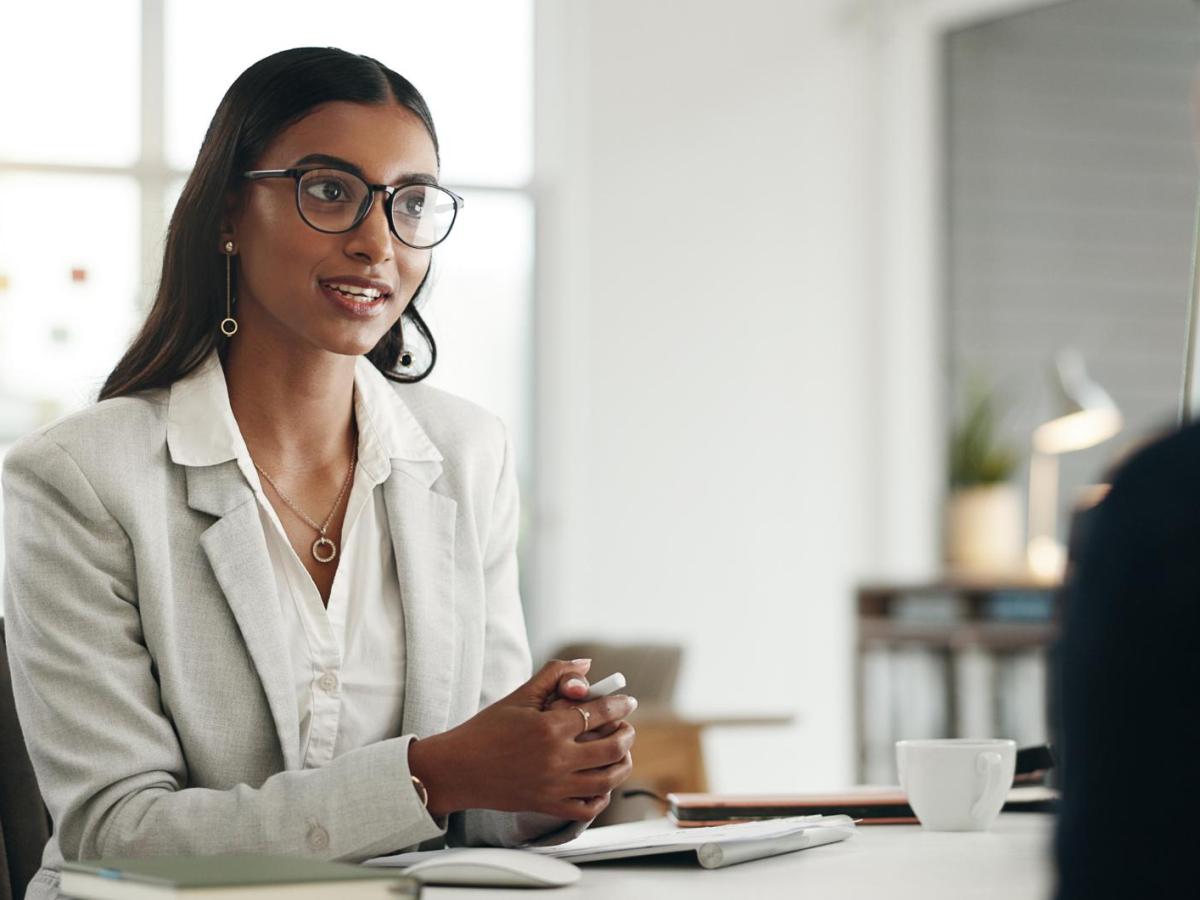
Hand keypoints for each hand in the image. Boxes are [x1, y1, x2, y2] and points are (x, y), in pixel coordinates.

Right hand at [408, 660, 636, 819]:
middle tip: (626, 728)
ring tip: (622, 754)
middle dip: (627, 734)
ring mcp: (554, 786)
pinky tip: (601, 783)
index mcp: (550, 727)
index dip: (620, 705)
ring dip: (622, 764)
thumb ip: (554, 675)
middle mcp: (557, 758)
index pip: (600, 713)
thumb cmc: (486, 729)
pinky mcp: (548, 806)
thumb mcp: (520, 696)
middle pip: (613, 747)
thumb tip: (586, 664)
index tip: (627, 702)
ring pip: (607, 779)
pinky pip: (588, 808)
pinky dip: (602, 796)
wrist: (459, 769)